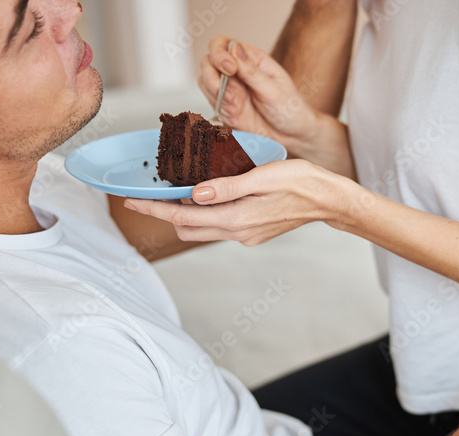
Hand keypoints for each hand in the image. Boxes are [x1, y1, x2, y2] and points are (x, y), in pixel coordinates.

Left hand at [124, 159, 350, 245]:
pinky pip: (218, 225)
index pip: (183, 216)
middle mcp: (237, 232)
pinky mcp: (251, 231)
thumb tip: (193, 194)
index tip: (130, 201)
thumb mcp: (263, 177)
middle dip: (164, 212)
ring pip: (201, 228)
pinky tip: (205, 193)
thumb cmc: (301, 182)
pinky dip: (204, 212)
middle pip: (186, 228)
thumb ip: (227, 187)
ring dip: (184, 213)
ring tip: (174, 189)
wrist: (328, 199)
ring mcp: (245, 235)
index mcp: (237, 219)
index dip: (154, 209)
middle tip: (148, 191)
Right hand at [199, 37, 319, 149]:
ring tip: (235, 105)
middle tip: (229, 93)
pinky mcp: (226, 107)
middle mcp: (237, 72)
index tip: (229, 68)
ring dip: (214, 93)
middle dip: (211, 76)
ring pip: (204, 82)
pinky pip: (211, 102)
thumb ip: (251, 71)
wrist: (292, 137)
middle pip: (208, 62)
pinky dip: (218, 107)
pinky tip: (234, 113)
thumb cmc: (290, 110)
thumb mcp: (274, 89)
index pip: (222, 44)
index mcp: (251, 60)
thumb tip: (235, 48)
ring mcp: (230, 89)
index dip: (219, 53)